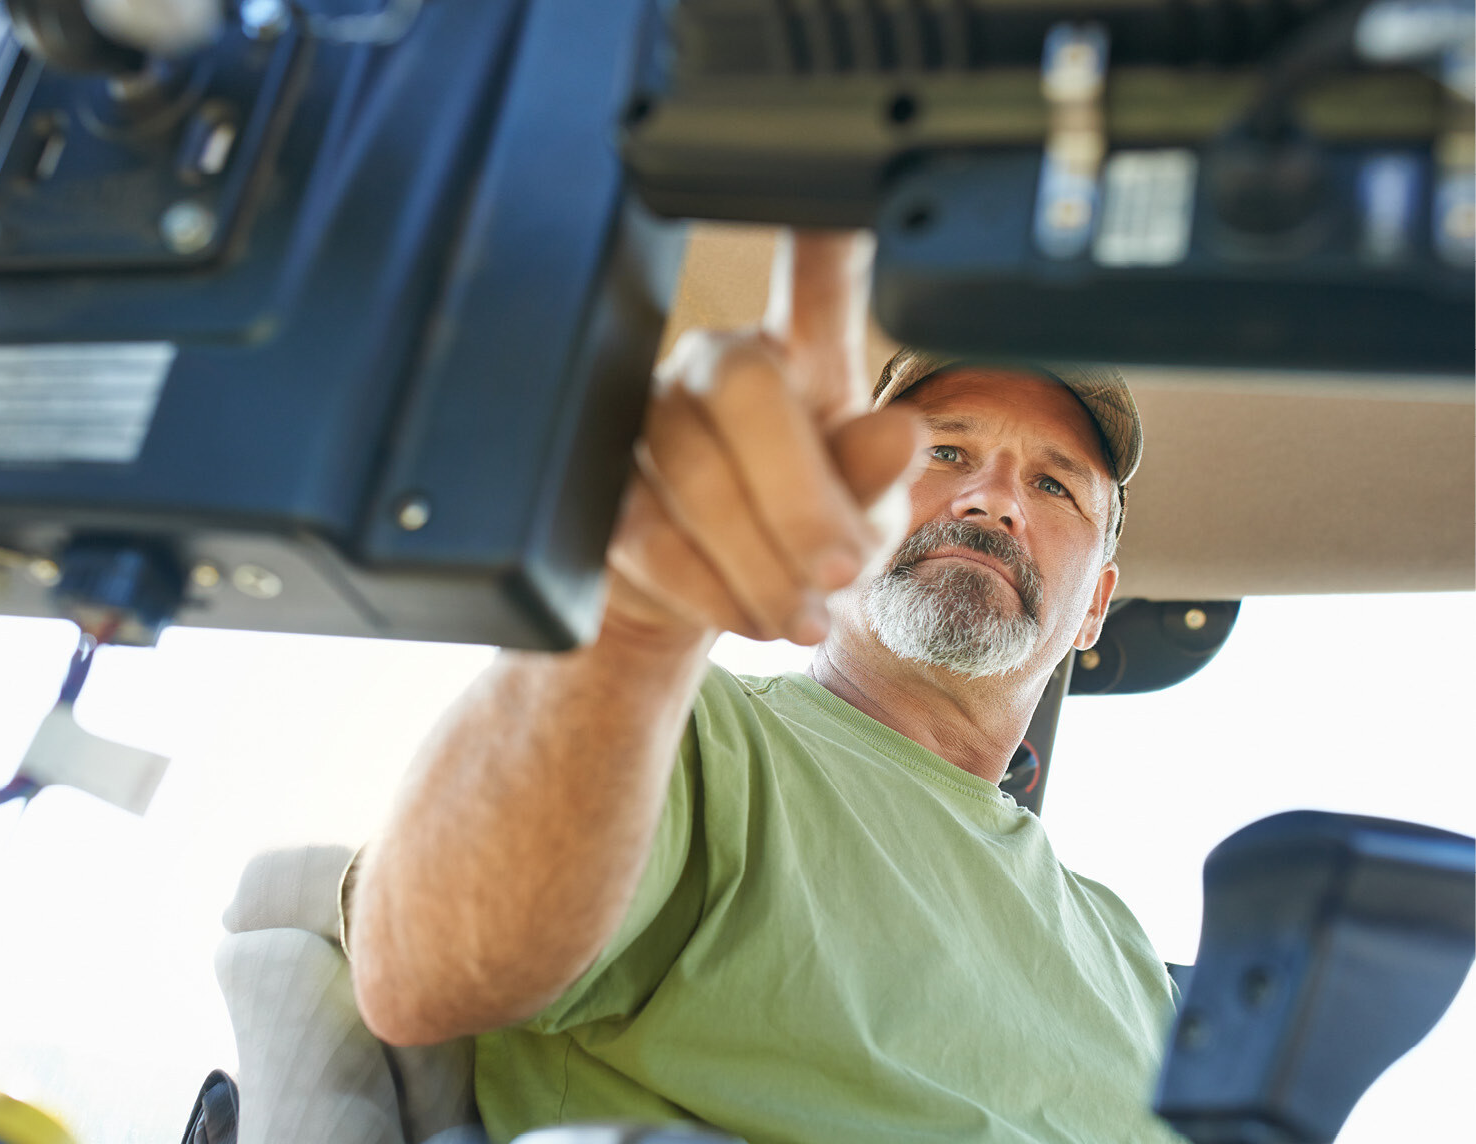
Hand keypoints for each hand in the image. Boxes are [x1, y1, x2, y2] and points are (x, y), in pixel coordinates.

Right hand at [604, 231, 917, 648]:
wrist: (708, 605)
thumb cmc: (799, 537)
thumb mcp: (862, 516)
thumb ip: (876, 478)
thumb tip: (898, 435)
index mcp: (800, 355)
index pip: (817, 277)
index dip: (826, 229)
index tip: (848, 170)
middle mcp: (717, 366)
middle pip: (744, 388)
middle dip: (800, 498)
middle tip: (840, 573)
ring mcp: (646, 416)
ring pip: (694, 473)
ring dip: (761, 563)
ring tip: (803, 618)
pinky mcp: (599, 484)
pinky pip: (649, 530)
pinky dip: (710, 589)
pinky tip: (749, 615)